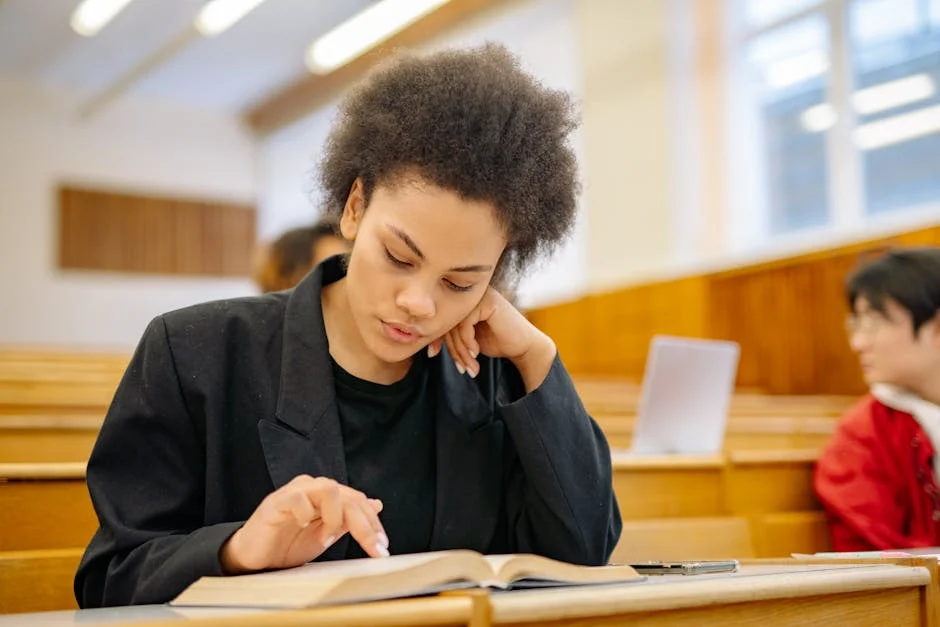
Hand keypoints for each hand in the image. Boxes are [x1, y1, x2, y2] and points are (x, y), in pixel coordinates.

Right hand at [220, 475, 387, 574]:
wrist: (255, 557)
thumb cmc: (288, 544)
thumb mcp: (325, 535)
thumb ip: (348, 521)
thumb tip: (376, 504)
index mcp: (328, 496)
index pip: (358, 502)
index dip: (373, 524)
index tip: (383, 548)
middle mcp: (314, 488)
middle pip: (349, 497)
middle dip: (365, 526)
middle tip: (373, 549)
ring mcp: (295, 492)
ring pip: (329, 489)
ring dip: (334, 517)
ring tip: (326, 539)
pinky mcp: (276, 502)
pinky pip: (297, 498)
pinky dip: (306, 513)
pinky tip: (304, 526)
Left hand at [427, 287, 556, 391]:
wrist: (523, 346)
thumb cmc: (496, 342)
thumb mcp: (467, 340)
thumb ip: (450, 337)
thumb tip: (425, 345)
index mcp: (461, 301)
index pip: (440, 318)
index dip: (435, 337)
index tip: (432, 354)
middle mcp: (468, 295)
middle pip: (447, 322)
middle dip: (453, 350)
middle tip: (461, 368)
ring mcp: (478, 295)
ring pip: (455, 324)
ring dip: (462, 351)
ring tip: (470, 366)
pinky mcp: (487, 301)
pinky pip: (465, 323)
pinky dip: (468, 342)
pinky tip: (476, 353)